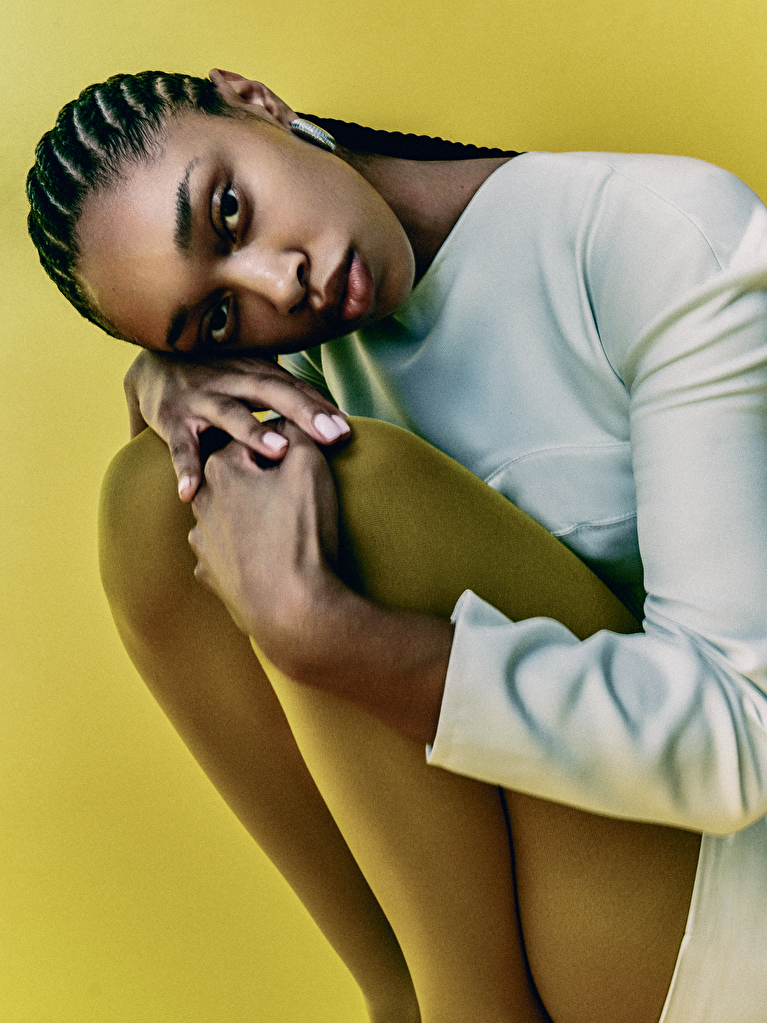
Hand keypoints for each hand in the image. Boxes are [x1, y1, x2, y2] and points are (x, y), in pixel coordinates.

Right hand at [124, 349, 350, 500]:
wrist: (152, 361)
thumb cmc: (217, 376)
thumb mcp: (253, 379)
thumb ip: (290, 397)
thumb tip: (340, 422)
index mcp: (256, 373)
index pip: (295, 389)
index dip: (321, 407)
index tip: (348, 429)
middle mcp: (232, 381)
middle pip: (273, 393)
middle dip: (304, 413)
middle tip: (332, 436)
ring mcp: (202, 399)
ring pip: (230, 414)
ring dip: (254, 432)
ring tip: (279, 452)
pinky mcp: (172, 419)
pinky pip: (180, 445)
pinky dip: (184, 468)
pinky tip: (190, 492)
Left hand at [189, 420, 341, 642]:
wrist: (291, 610)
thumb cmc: (300, 532)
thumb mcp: (309, 465)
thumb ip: (298, 431)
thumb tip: (291, 420)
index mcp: (220, 469)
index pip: (257, 440)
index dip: (286, 447)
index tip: (307, 460)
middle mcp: (201, 504)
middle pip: (239, 478)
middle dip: (266, 480)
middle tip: (300, 494)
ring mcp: (203, 545)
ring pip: (230, 516)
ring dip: (253, 515)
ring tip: (286, 528)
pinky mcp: (212, 578)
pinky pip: (229, 554)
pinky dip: (246, 552)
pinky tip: (268, 558)